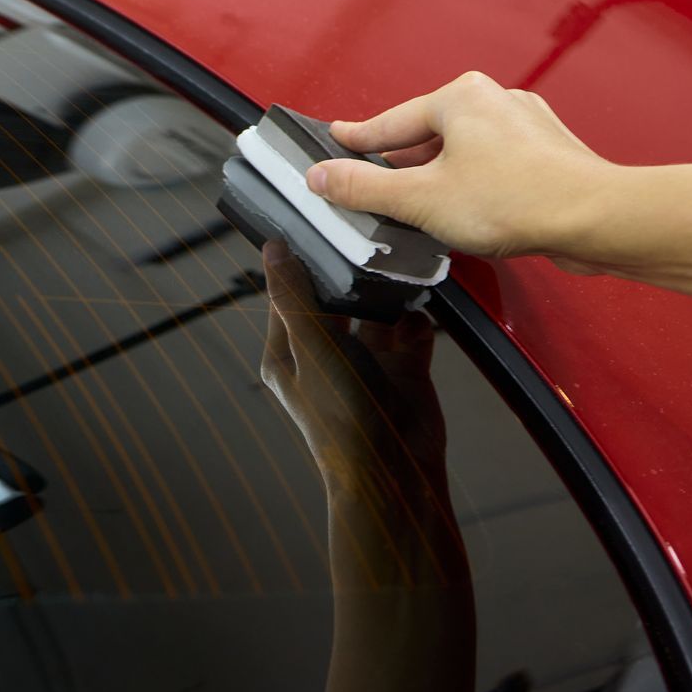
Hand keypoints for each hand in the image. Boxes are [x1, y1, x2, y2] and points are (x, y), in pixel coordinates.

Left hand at [261, 242, 445, 494]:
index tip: (316, 221)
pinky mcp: (405, 368)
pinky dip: (417, 319)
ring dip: (388, 291)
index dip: (300, 260)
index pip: (289, 293)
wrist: (396, 470)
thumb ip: (295, 299)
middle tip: (366, 232)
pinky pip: (411, 329)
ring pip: (377, 309)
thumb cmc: (340, 415)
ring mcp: (368, 359)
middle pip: (336, 296)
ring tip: (398, 262)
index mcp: (289, 350)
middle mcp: (327, 352)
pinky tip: (419, 308)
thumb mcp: (311, 349)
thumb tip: (272, 249)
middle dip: (351, 271)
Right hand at [304, 71, 616, 264]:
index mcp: (460, 98)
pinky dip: (473, 186)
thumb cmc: (520, 201)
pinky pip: (493, 166)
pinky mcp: (547, 155)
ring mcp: (525, 127)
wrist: (596, 219)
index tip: (336, 141)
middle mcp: (494, 101)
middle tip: (373, 189)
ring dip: (439, 179)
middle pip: (425, 136)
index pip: (389, 123)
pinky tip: (469, 214)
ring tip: (424, 210)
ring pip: (462, 152)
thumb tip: (322, 176)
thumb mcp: (420, 199)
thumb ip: (363, 187)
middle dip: (400, 166)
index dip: (356, 140)